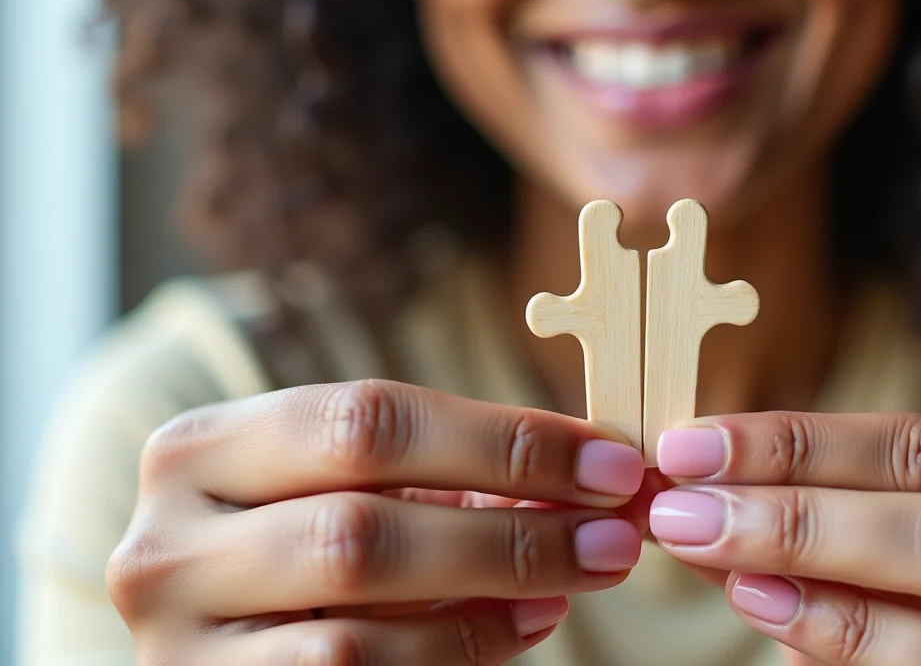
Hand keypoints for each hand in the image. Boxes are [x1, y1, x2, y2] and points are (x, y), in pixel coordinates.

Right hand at [107, 380, 645, 664]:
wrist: (222, 641)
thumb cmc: (304, 541)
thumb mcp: (351, 486)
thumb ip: (446, 473)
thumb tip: (592, 471)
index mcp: (202, 446)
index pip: (368, 418)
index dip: (503, 441)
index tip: (609, 461)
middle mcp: (166, 539)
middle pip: (363, 523)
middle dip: (512, 527)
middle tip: (614, 532)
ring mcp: (176, 638)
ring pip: (358, 619)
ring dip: (495, 596)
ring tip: (578, 578)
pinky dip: (456, 653)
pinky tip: (523, 627)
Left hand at [648, 412, 920, 664]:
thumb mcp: (900, 553)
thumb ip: (827, 512)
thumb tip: (695, 479)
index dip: (802, 442)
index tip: (690, 447)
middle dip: (804, 511)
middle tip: (685, 509)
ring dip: (823, 578)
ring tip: (720, 561)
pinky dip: (853, 640)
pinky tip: (773, 613)